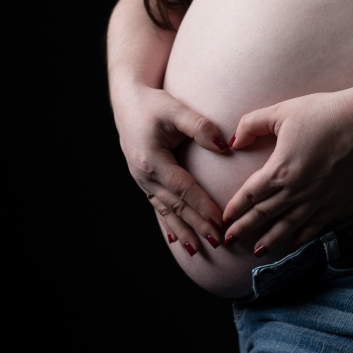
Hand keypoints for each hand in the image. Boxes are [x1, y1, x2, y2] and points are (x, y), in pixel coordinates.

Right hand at [113, 85, 227, 254]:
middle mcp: (145, 175)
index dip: (202, 206)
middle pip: (175, 205)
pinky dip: (168, 224)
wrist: (128, 102)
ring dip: (182, 231)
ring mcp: (142, 181)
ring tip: (197, 250)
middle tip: (217, 242)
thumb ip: (200, 126)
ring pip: (165, 211)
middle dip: (196, 225)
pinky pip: (158, 207)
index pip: (183, 188)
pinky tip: (175, 239)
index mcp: (153, 160)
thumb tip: (224, 146)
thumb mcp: (175, 109)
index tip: (220, 221)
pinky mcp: (144, 181)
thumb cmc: (153, 104)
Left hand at [222, 90, 352, 255]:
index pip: (250, 195)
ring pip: (288, 225)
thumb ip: (251, 125)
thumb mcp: (280, 112)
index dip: (235, 208)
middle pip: (264, 214)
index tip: (224, 220)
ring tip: (257, 251)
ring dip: (270, 239)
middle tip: (229, 241)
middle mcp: (296, 190)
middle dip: (244, 228)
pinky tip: (294, 244)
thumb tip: (234, 143)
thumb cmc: (321, 113)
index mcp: (279, 170)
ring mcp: (317, 198)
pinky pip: (316, 224)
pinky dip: (303, 236)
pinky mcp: (336, 200)